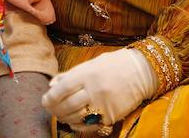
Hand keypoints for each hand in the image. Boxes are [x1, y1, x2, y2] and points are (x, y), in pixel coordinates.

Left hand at [41, 49, 155, 129]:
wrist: (142, 71)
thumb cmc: (115, 65)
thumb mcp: (93, 63)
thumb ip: (72, 75)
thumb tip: (53, 85)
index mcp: (88, 73)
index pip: (62, 89)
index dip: (51, 97)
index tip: (45, 100)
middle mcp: (95, 89)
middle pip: (67, 105)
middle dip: (55, 110)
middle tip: (51, 109)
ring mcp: (104, 104)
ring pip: (77, 117)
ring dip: (65, 118)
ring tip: (61, 115)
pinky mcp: (111, 115)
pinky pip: (90, 125)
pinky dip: (79, 126)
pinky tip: (74, 122)